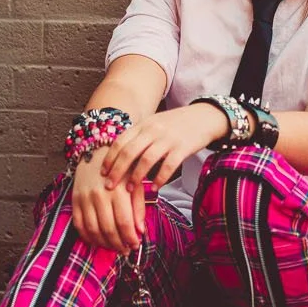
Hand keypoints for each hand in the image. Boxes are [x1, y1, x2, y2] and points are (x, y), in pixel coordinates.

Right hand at [70, 150, 142, 253]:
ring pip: (93, 230)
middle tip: (125, 249)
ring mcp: (85, 199)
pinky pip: (79, 225)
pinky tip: (97, 241)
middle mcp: (99, 196)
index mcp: (118, 191)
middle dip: (118, 244)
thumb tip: (140, 230)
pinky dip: (87, 237)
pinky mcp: (75, 201)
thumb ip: (138, 207)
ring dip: (104, 243)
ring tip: (114, 247)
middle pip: (108, 229)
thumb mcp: (135, 183)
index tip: (135, 245)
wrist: (95, 153)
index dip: (130, 238)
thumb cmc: (120, 170)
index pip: (124, 222)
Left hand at [101, 104, 226, 191]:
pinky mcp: (183, 147)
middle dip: (117, 170)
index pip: (120, 141)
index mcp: (144, 124)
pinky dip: (159, 178)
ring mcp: (168, 138)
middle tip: (109, 186)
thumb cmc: (177, 124)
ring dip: (135, 176)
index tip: (102, 172)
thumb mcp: (155, 124)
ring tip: (129, 189)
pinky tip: (155, 188)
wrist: (205, 116)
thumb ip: (139, 136)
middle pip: (129, 152)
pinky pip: (168, 165)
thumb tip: (120, 156)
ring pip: (146, 159)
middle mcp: (153, 130)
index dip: (109, 158)